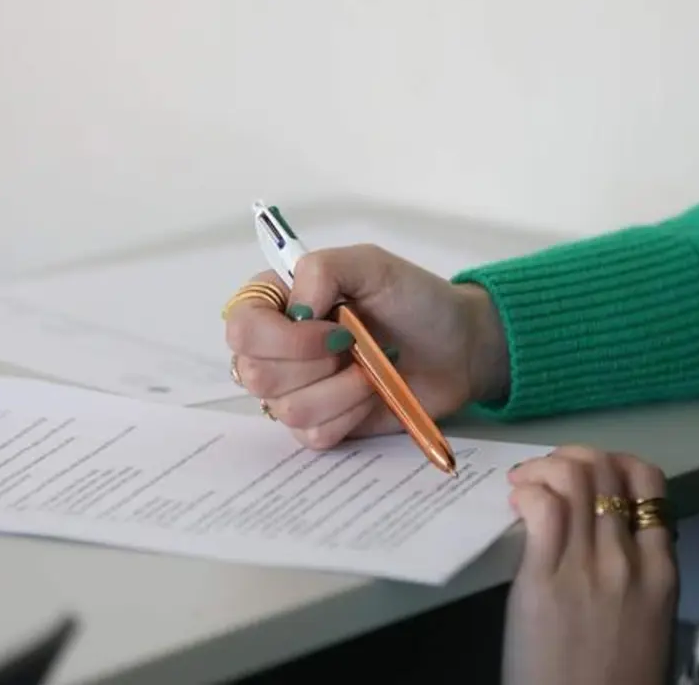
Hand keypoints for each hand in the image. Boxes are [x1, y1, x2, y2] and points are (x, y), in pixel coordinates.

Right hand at [223, 244, 508, 449]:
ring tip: (370, 368)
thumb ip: (322, 269)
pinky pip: (312, 434)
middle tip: (355, 344)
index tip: (334, 327)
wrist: (457, 348)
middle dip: (316, 363)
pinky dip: (350, 414)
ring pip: (287, 409)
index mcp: (276, 303)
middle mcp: (275, 349)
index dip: (281, 337)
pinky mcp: (318, 425)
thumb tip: (295, 311)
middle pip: (255, 374)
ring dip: (341, 390)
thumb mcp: (371, 264)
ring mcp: (294, 391)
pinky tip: (370, 392)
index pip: (241, 328)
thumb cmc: (414, 301)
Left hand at [503, 446, 676, 684]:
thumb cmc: (616, 679)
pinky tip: (515, 501)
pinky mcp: (544, 580)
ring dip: (542, 468)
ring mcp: (589, 567)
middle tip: (544, 475)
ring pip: (575, 477)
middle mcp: (630, 559)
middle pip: (607, 469)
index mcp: (662, 570)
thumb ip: (640, 576)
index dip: (614, 463)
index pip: (651, 483)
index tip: (588, 474)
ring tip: (523, 484)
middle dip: (571, 458)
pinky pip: (543, 508)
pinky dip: (526, 490)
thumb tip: (614, 538)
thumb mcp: (650, 622)